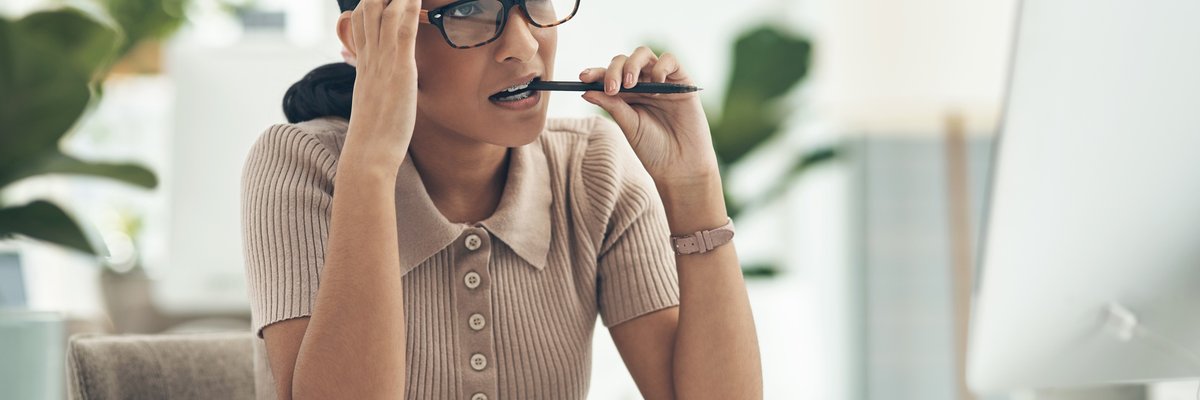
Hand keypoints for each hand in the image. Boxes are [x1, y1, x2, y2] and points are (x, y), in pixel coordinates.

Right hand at [344, 0, 419, 166]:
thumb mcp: (372, 105)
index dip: (369, 4)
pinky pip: (402, 30)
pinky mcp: (399, 69)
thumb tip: (379, 88)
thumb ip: (375, 89)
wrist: (369, 153)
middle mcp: (370, 58)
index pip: (362, 23)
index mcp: (363, 65)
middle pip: (369, 11)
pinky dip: (409, 8)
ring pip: (384, 14)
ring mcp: (383, 62)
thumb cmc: (374, 136)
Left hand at [580, 46, 720, 186]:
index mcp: (627, 95)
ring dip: (632, 65)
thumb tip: (585, 90)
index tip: (583, 78)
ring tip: (630, 84)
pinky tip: (657, 85)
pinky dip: (660, 67)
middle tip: (611, 88)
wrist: (681, 165)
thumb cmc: (653, 148)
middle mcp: (643, 84)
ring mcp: (662, 81)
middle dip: (613, 70)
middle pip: (623, 61)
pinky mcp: (682, 81)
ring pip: (643, 54)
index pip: (608, 76)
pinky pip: (670, 60)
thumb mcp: (629, 125)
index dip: (595, 73)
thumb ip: (612, 105)